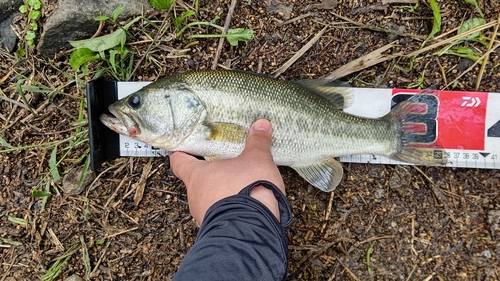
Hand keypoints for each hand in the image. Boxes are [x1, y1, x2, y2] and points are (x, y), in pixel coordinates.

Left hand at [170, 119, 284, 224]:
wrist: (253, 230)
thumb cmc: (246, 190)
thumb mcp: (257, 159)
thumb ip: (258, 142)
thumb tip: (261, 125)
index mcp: (197, 175)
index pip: (179, 162)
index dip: (181, 154)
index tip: (183, 149)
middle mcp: (195, 197)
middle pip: (196, 182)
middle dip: (210, 175)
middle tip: (223, 166)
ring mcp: (204, 216)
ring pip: (209, 201)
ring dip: (221, 194)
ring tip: (239, 187)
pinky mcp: (218, 230)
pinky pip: (221, 216)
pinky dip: (230, 210)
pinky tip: (246, 206)